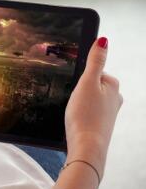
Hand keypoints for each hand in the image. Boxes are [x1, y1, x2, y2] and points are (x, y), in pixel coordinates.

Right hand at [65, 37, 122, 175]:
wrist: (86, 148)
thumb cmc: (85, 116)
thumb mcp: (87, 83)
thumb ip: (95, 61)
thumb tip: (103, 40)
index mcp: (113, 86)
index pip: (94, 71)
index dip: (80, 78)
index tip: (75, 88)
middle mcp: (114, 99)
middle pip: (90, 85)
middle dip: (79, 91)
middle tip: (73, 101)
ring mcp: (108, 113)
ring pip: (88, 100)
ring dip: (78, 104)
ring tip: (73, 112)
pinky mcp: (100, 125)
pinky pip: (87, 112)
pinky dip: (80, 114)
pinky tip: (75, 121)